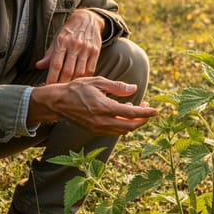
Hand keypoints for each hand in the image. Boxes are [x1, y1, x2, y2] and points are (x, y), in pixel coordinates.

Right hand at [28, 77, 157, 135]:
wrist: (57, 102)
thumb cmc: (76, 89)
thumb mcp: (98, 82)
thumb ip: (117, 87)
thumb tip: (134, 89)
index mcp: (104, 108)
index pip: (131, 113)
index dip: (146, 112)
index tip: (156, 110)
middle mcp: (102, 121)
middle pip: (130, 126)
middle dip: (142, 120)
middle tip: (147, 109)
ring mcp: (98, 128)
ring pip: (123, 131)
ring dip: (133, 123)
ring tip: (135, 108)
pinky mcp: (95, 130)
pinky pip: (114, 131)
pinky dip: (123, 125)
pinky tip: (123, 113)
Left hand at [35, 9, 103, 83]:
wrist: (88, 19)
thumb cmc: (69, 31)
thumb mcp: (57, 38)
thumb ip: (49, 54)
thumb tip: (38, 66)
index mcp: (62, 41)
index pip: (56, 64)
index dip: (51, 77)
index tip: (47, 87)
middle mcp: (74, 45)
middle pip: (67, 71)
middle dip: (61, 83)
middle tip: (57, 92)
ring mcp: (86, 49)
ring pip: (79, 72)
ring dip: (73, 83)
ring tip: (67, 89)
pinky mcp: (96, 51)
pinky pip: (90, 69)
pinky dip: (85, 78)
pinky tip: (80, 83)